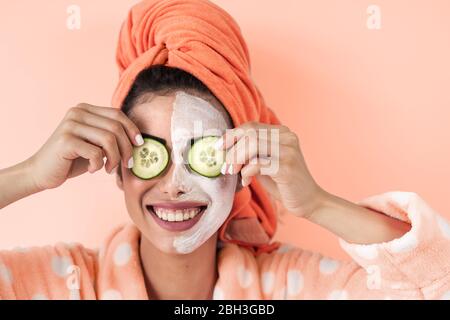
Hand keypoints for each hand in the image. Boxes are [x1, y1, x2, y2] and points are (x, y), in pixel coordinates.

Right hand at [26, 103, 143, 190]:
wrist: (41, 172)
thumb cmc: (73, 159)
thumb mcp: (95, 144)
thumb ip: (111, 136)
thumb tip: (138, 139)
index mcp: (85, 109)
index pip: (117, 114)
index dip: (132, 129)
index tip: (139, 145)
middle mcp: (77, 112)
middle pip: (116, 127)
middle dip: (126, 148)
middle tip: (126, 164)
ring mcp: (70, 125)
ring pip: (109, 140)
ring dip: (114, 159)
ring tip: (109, 169)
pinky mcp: (65, 140)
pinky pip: (96, 152)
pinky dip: (99, 164)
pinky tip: (92, 169)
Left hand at [216, 121, 324, 217]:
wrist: (310, 202)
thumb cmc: (284, 183)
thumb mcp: (265, 163)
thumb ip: (251, 153)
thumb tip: (226, 148)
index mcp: (283, 133)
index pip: (251, 126)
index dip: (232, 135)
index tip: (219, 147)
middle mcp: (287, 137)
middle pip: (249, 134)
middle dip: (232, 150)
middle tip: (225, 166)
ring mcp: (288, 151)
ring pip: (252, 144)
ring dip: (237, 159)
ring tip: (233, 172)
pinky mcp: (287, 167)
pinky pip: (257, 163)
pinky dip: (246, 172)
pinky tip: (246, 181)